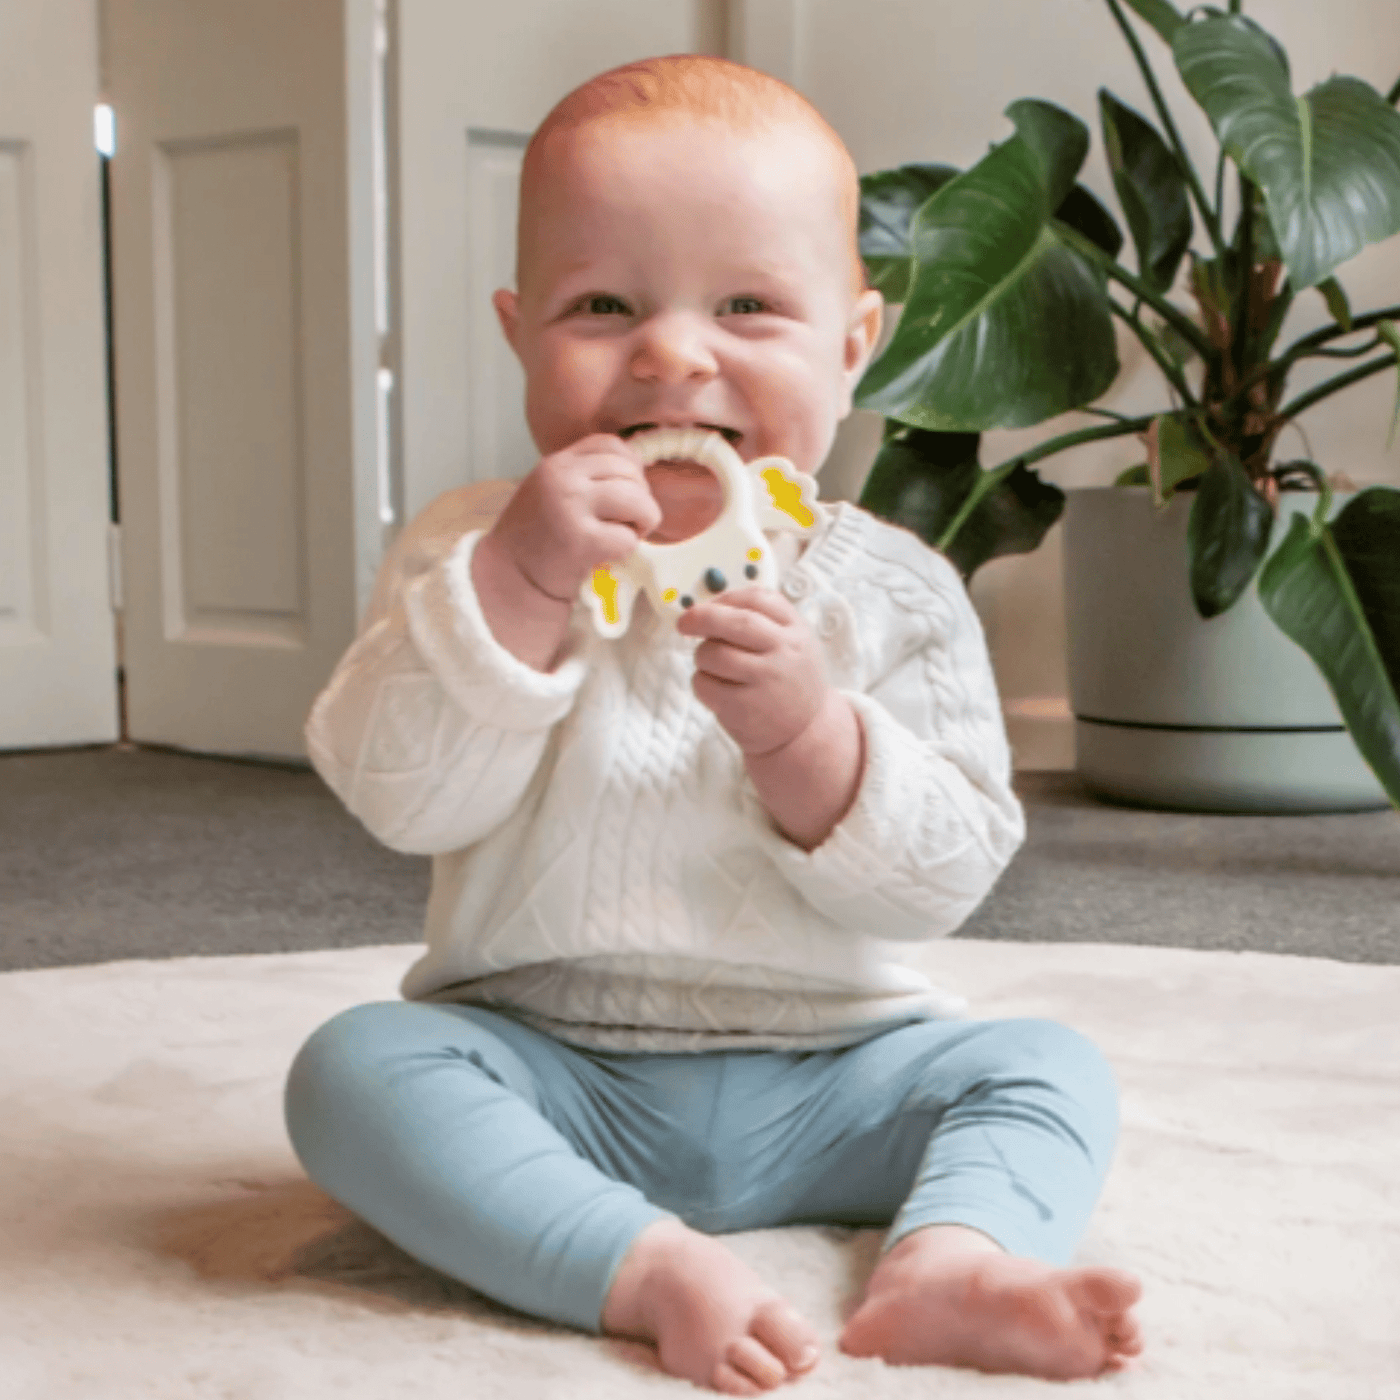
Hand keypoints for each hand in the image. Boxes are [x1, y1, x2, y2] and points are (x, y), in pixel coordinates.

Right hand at [488, 434, 661, 602]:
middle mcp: (562, 478)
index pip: (611, 444)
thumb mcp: (552, 492)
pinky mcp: (581, 541)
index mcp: (557, 463)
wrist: (507, 578)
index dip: (630, 468)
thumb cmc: (536, 539)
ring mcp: (571, 507)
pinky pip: (628, 538)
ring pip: (638, 501)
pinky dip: (626, 549)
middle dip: (641, 499)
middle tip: (627, 523)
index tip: (625, 493)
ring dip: (642, 521)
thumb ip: (585, 476)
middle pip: (630, 471)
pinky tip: (607, 555)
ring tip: (622, 536)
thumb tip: (638, 469)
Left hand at [676, 587, 831, 755]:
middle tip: (684, 622)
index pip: (759, 599)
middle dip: (702, 617)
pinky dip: (701, 682)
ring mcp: (765, 681)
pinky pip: (704, 683)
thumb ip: (764, 621)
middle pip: (735, 622)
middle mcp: (784, 654)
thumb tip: (713, 604)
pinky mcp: (743, 708)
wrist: (803, 734)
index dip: (727, 598)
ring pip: (713, 653)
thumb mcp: (794, 645)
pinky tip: (716, 689)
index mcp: (797, 632)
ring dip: (702, 655)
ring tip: (713, 666)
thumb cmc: (789, 682)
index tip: (709, 604)